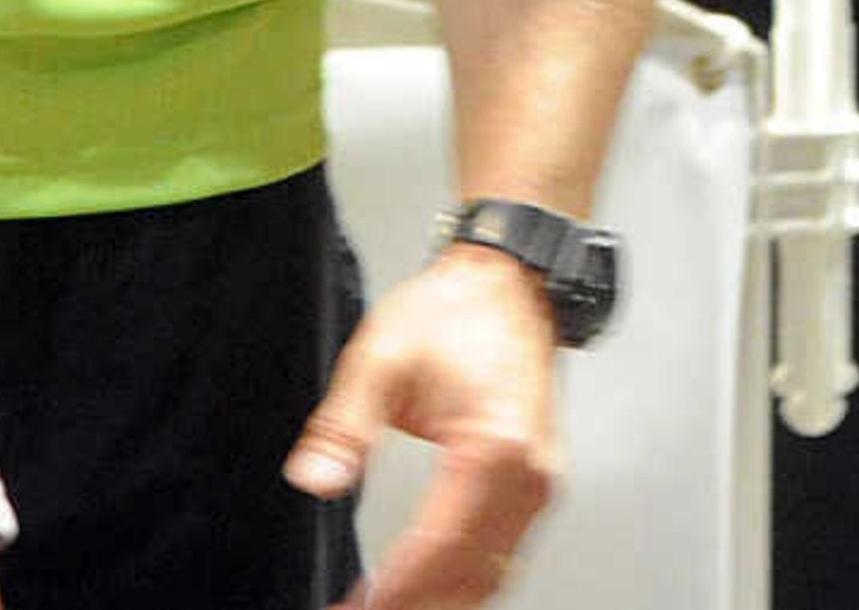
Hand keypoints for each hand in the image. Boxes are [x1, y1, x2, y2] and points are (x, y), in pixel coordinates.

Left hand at [287, 244, 565, 607]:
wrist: (511, 280)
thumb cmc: (459, 310)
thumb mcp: (382, 356)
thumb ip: (346, 425)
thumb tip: (318, 479)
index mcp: (495, 444)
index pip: (440, 544)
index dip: (396, 588)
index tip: (357, 608)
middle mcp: (529, 471)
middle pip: (473, 573)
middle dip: (417, 603)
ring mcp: (541, 479)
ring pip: (496, 572)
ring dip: (443, 599)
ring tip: (389, 606)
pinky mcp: (538, 479)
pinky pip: (506, 550)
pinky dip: (468, 579)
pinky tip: (431, 589)